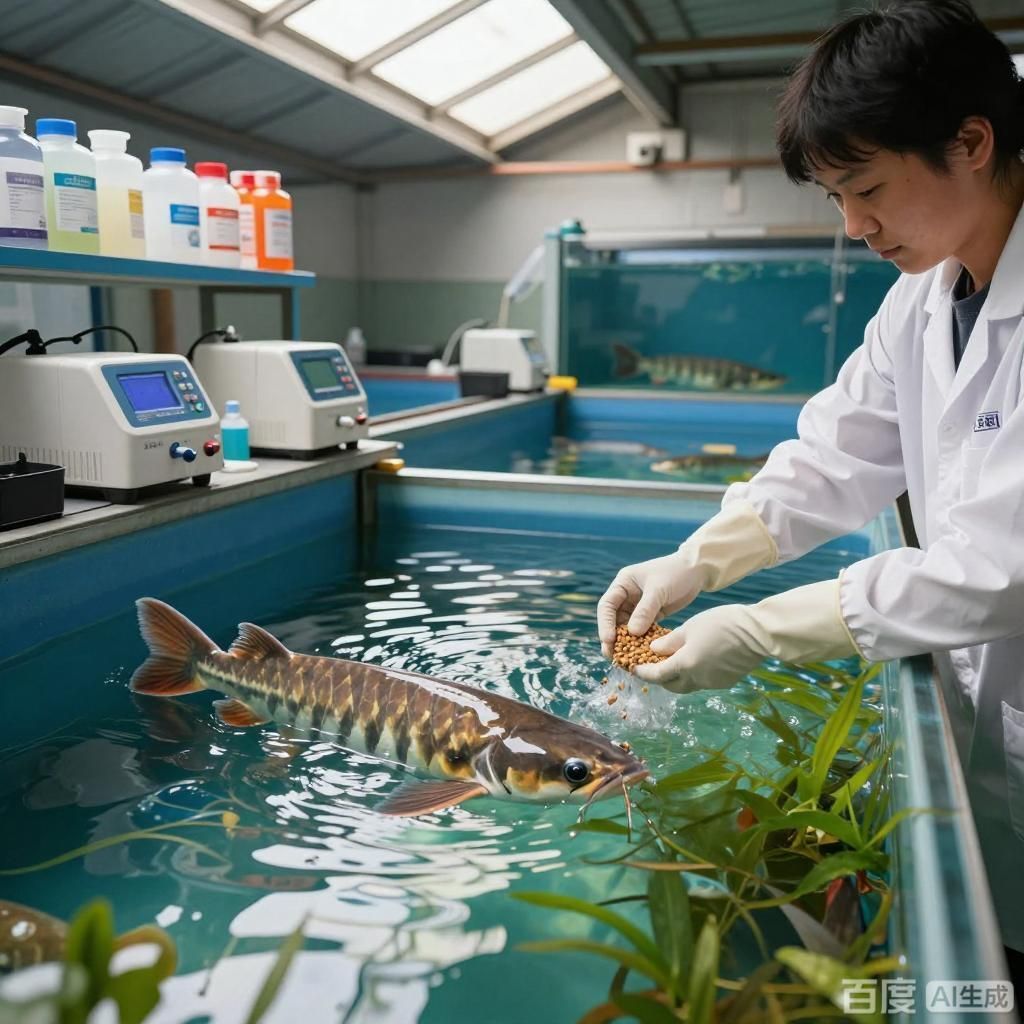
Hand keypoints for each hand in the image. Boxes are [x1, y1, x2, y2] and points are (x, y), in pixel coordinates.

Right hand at [597, 551, 705, 657]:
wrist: (696, 570)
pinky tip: (641, 654)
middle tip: (611, 655)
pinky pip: (642, 630)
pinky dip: (640, 641)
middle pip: (613, 620)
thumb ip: (645, 610)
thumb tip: (632, 632)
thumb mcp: (659, 590)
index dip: (605, 623)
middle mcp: (627, 596)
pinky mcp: (651, 615)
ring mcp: (638, 606)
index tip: (609, 639)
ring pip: (626, 627)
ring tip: (624, 659)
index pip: (607, 605)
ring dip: (625, 642)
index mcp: (623, 584)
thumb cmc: (676, 572)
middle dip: (612, 638)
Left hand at [633, 579, 861, 693]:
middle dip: (659, 677)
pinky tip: (696, 660)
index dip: (642, 672)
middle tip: (651, 665)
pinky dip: (694, 673)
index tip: (632, 667)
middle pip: (672, 685)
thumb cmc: (722, 623)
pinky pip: (704, 681)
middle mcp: (698, 679)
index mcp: (686, 665)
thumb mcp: (691, 627)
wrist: (758, 633)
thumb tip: (654, 651)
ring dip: (677, 676)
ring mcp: (713, 682)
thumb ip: (670, 642)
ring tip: (672, 662)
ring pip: (688, 684)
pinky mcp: (726, 681)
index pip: (657, 674)